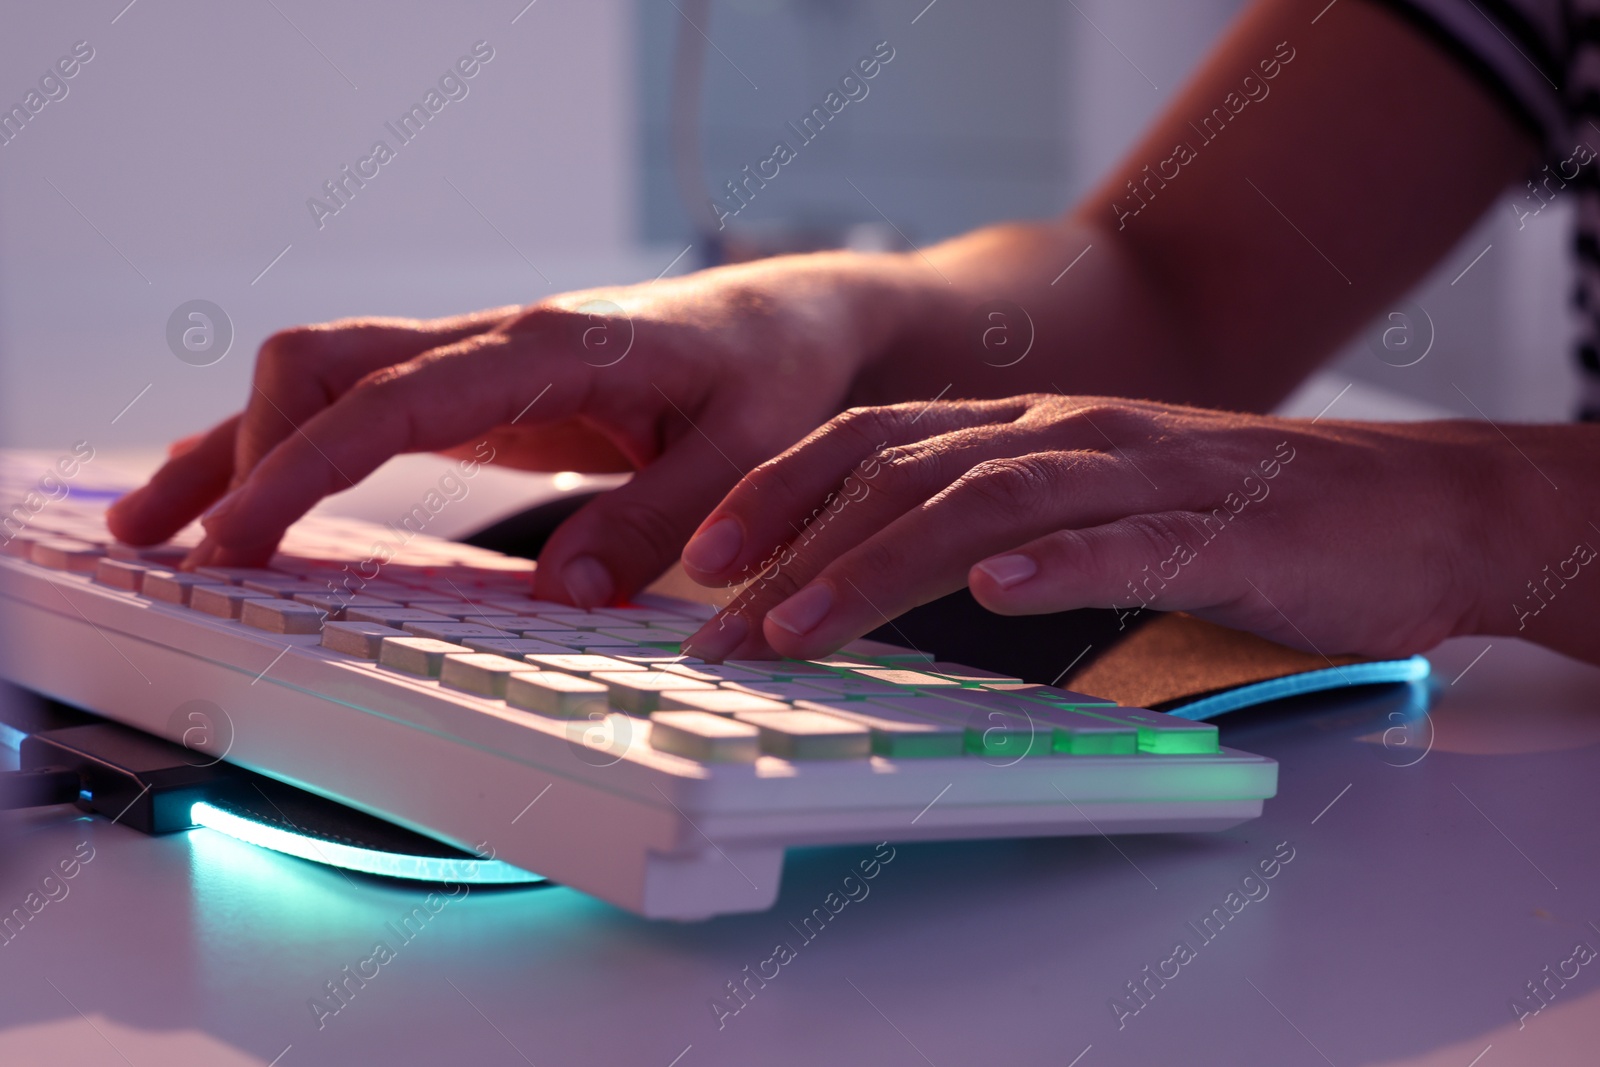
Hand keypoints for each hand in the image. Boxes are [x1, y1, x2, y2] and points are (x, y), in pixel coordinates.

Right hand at [106, 258, 894, 604]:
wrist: (782, 322)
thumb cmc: (768, 375)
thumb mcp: (745, 449)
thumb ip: (660, 516)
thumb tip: (565, 595)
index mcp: (549, 349)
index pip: (391, 397)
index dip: (302, 465)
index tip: (240, 536)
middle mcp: (494, 343)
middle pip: (322, 364)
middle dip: (238, 450)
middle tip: (184, 549)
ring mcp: (478, 364)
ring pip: (324, 378)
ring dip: (241, 444)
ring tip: (160, 523)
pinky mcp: (480, 396)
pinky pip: (363, 408)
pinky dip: (293, 448)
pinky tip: (251, 495)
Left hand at [679, 394, 1511, 661]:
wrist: (1404, 505)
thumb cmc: (1228, 520)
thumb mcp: (1084, 511)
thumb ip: (989, 530)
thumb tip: (868, 585)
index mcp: (1029, 431)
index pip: (875, 444)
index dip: (781, 492)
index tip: (702, 558)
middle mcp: (1070, 434)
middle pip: (905, 477)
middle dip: (797, 552)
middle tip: (719, 628)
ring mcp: (1144, 476)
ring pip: (989, 504)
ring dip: (884, 566)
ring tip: (803, 628)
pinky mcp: (1223, 531)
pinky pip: (1129, 541)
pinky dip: (1060, 562)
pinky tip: (1001, 592)